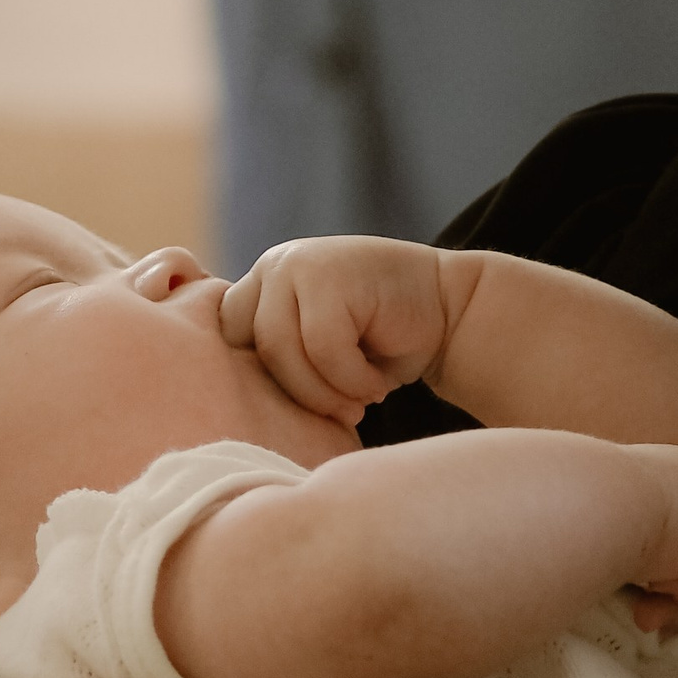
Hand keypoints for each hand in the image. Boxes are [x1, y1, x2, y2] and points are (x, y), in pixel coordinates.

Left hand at [222, 235, 459, 424]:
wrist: (450, 312)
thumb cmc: (383, 345)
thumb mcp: (317, 350)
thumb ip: (280, 358)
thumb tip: (232, 405)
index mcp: (262, 286)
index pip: (227, 341)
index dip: (262, 380)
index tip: (313, 402)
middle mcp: (274, 267)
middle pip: (250, 347)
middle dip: (296, 391)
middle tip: (342, 413)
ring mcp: (299, 264)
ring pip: (282, 349)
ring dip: (325, 391)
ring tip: (362, 400)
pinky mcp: (330, 274)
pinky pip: (322, 347)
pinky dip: (351, 379)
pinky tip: (377, 384)